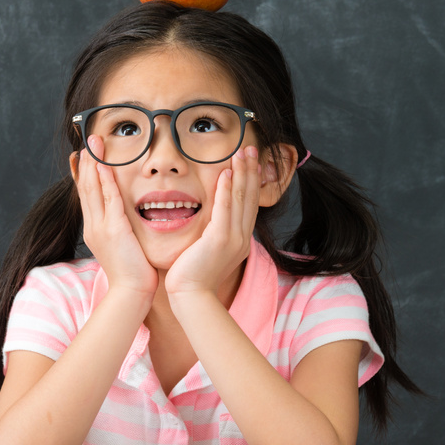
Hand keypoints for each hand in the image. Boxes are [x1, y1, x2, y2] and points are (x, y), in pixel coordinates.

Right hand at [72, 138, 157, 303]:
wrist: (132, 293)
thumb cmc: (133, 272)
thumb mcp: (122, 246)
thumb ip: (120, 230)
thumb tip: (123, 220)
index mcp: (94, 229)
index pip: (87, 195)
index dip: (84, 173)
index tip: (84, 155)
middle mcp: (93, 225)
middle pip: (85, 187)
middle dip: (86, 162)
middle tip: (88, 140)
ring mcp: (100, 227)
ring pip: (93, 189)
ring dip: (93, 164)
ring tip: (93, 143)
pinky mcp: (113, 229)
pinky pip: (108, 198)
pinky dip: (105, 180)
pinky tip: (104, 164)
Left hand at [164, 146, 259, 296]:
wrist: (191, 296)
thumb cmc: (193, 276)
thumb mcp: (209, 250)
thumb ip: (214, 233)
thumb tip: (213, 220)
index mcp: (240, 239)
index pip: (249, 203)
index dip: (251, 180)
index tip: (251, 161)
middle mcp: (241, 237)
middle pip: (250, 197)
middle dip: (251, 170)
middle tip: (252, 148)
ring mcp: (233, 238)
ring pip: (241, 199)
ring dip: (242, 173)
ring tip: (242, 152)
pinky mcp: (220, 240)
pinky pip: (225, 210)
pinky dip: (227, 190)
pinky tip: (227, 174)